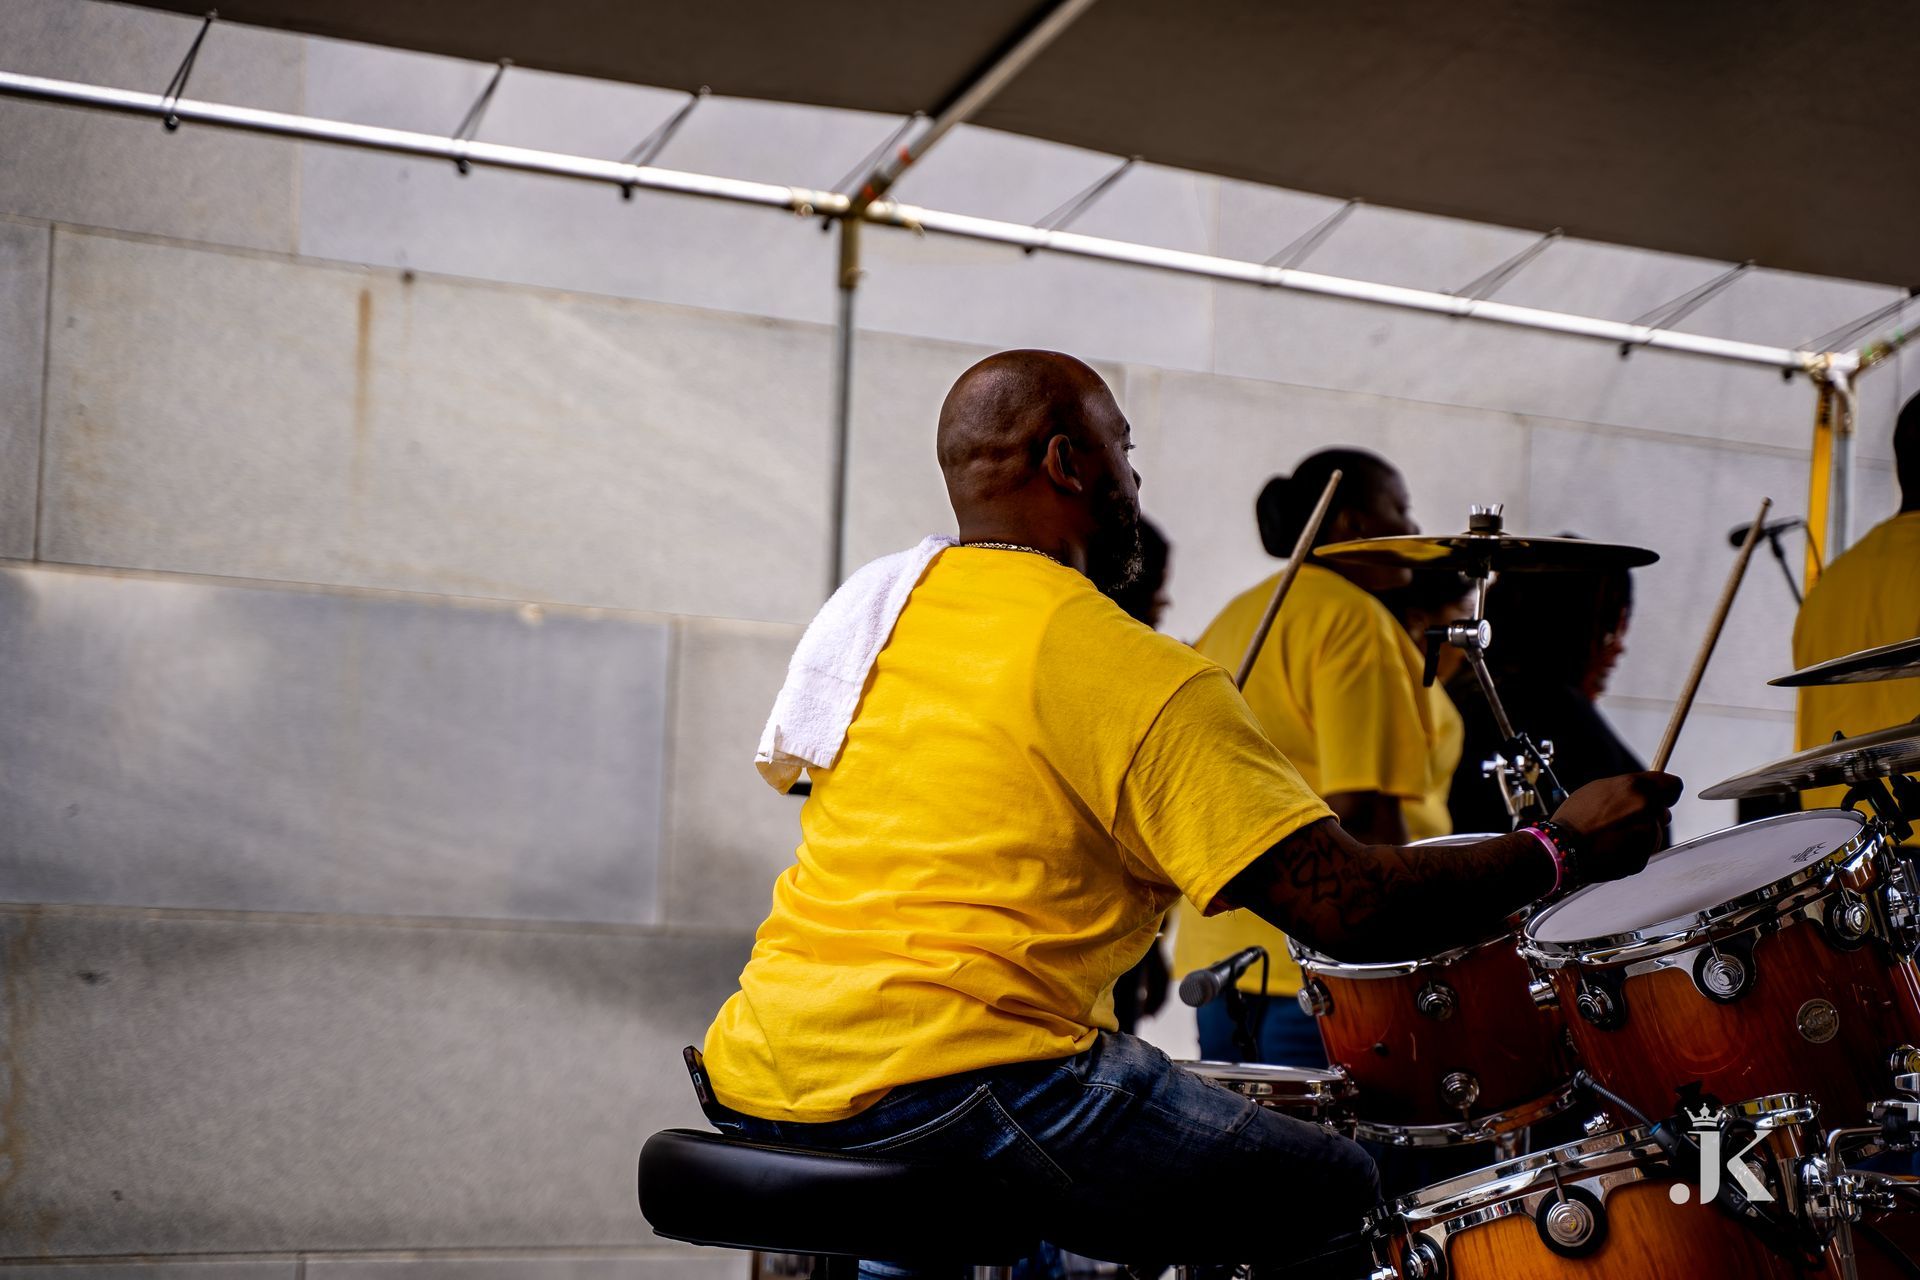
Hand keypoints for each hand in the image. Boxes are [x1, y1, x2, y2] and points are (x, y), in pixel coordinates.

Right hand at [1551, 771, 1682, 884]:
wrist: (1562, 849)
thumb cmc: (1574, 819)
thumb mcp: (1599, 788)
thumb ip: (1629, 789)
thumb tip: (1645, 793)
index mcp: (1636, 788)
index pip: (1673, 786)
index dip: (1665, 791)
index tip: (1661, 795)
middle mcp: (1646, 811)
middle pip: (1663, 812)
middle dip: (1649, 815)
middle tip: (1624, 819)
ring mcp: (1646, 836)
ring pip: (1654, 834)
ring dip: (1640, 835)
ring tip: (1612, 836)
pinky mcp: (1642, 859)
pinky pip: (1643, 852)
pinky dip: (1632, 851)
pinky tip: (1612, 849)